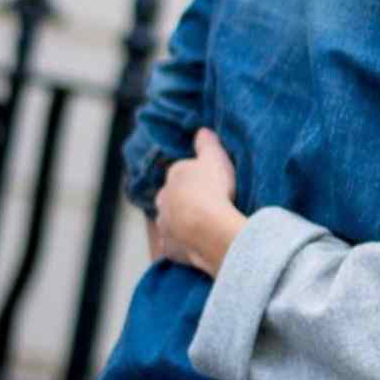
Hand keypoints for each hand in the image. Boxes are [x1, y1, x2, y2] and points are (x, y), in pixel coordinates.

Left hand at [154, 128, 246, 275]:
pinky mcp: (170, 249)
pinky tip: (200, 244)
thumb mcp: (215, 158)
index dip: (198, 177)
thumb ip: (207, 144)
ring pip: (172, 221)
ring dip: (184, 222)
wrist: (207, 229)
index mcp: (174, 176)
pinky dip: (185, 244)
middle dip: (186, 200)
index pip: (182, 172)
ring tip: (207, 226)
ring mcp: (164, 225)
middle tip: (210, 203)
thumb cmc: (212, 190)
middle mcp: (163, 200)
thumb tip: (201, 130)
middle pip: (174, 197)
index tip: (213, 182)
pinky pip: (176, 245)